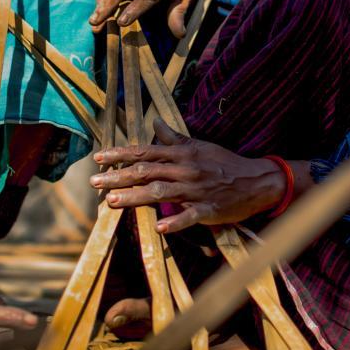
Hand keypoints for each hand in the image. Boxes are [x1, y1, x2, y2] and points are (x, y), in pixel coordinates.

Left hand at [89, 120, 286, 232]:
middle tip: (93, 182)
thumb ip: (174, 137)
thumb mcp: (199, 146)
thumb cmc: (224, 162)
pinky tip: (159, 227)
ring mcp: (196, 190)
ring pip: (160, 192)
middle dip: (118, 176)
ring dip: (135, 197)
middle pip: (146, 171)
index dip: (120, 154)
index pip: (145, 151)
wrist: (256, 180)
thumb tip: (155, 122)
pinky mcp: (209, 209)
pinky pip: (190, 216)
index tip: (98, 157)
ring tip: (112, 202)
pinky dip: (176, 221)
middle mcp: (185, 169)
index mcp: (182, 154)